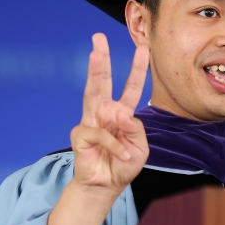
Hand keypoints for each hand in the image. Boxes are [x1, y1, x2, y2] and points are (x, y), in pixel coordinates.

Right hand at [70, 33, 149, 196]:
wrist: (106, 187)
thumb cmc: (123, 166)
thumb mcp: (140, 148)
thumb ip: (136, 130)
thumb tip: (123, 115)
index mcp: (121, 113)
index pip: (131, 87)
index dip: (138, 69)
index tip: (143, 49)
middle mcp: (104, 113)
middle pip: (103, 80)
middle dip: (102, 58)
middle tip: (99, 37)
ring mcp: (91, 121)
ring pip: (92, 91)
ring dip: (95, 71)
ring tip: (95, 53)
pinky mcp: (81, 135)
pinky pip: (102, 134)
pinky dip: (115, 146)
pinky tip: (122, 156)